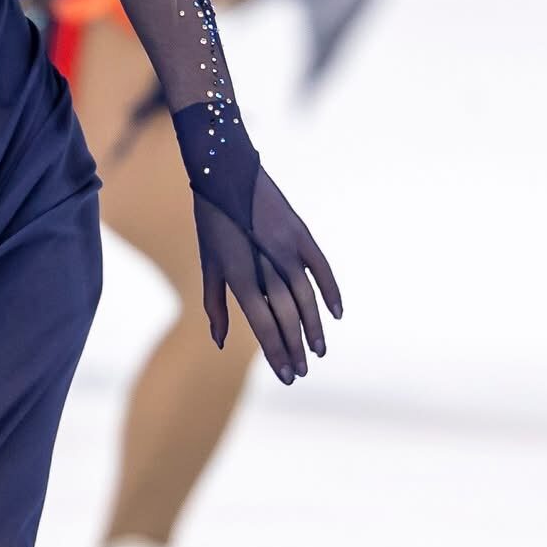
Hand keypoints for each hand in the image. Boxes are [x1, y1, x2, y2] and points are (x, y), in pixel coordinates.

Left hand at [191, 167, 342, 383]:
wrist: (225, 171)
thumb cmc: (212, 222)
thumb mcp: (210, 263)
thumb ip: (215, 304)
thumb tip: (219, 342)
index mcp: (239, 274)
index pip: (262, 324)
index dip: (276, 352)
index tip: (286, 375)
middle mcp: (265, 264)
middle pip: (286, 316)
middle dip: (294, 348)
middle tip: (301, 372)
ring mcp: (285, 247)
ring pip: (305, 297)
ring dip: (313, 327)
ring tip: (318, 351)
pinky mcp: (299, 232)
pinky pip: (320, 266)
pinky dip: (330, 290)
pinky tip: (336, 313)